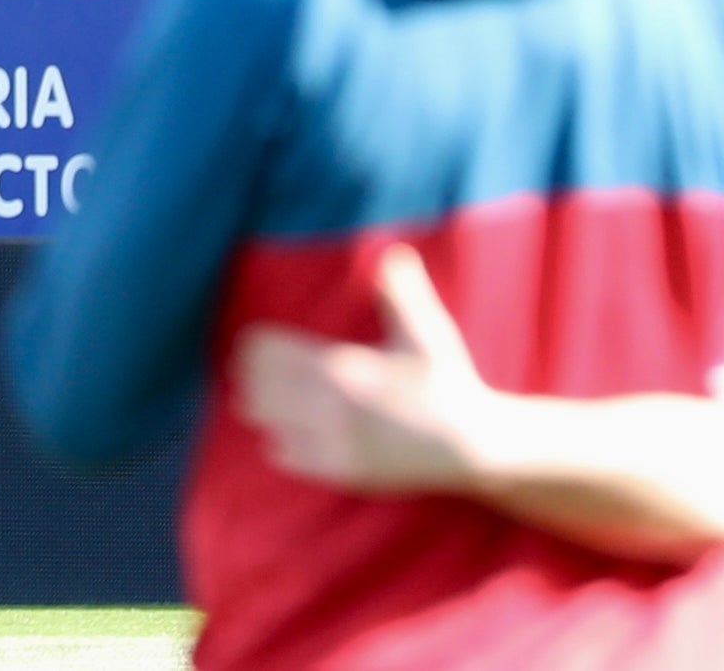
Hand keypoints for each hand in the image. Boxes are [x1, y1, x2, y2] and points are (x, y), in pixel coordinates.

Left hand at [231, 245, 497, 494]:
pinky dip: (280, 439)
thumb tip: (393, 252)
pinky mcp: (341, 471)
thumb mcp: (427, 331)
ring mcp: (334, 443)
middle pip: (256, 387)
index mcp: (344, 368)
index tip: (258, 339)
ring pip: (264, 422)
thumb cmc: (447, 381)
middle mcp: (332, 408)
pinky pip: (284, 455)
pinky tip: (290, 428)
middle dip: (251, 374)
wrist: (471, 445)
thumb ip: (402, 292)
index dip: (256, 343)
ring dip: (261, 406)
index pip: (268, 352)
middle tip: (253, 366)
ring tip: (267, 395)